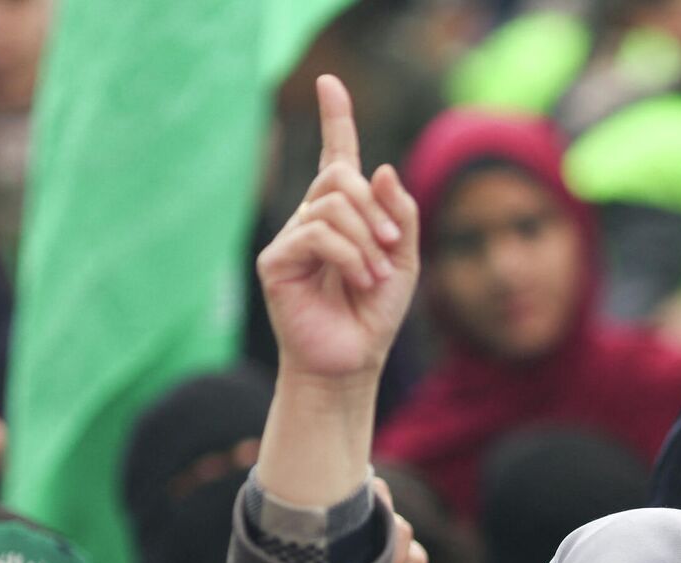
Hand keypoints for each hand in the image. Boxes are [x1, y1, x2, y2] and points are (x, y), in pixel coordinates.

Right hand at [257, 75, 419, 384]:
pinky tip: (360, 280)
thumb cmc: (374, 313)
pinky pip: (316, 235)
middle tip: (392, 246)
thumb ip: (399, 215)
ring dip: (365, 239)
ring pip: (330, 206)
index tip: (330, 83)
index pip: (337, 157)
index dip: (334, 119)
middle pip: (338, 178)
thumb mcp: (404, 260)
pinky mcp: (275, 261)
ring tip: (375, 275)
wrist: (351, 360)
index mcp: (343, 215)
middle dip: (373, 208)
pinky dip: (348, 255)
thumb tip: (380, 167)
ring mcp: (290, 238)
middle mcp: (312, 218)